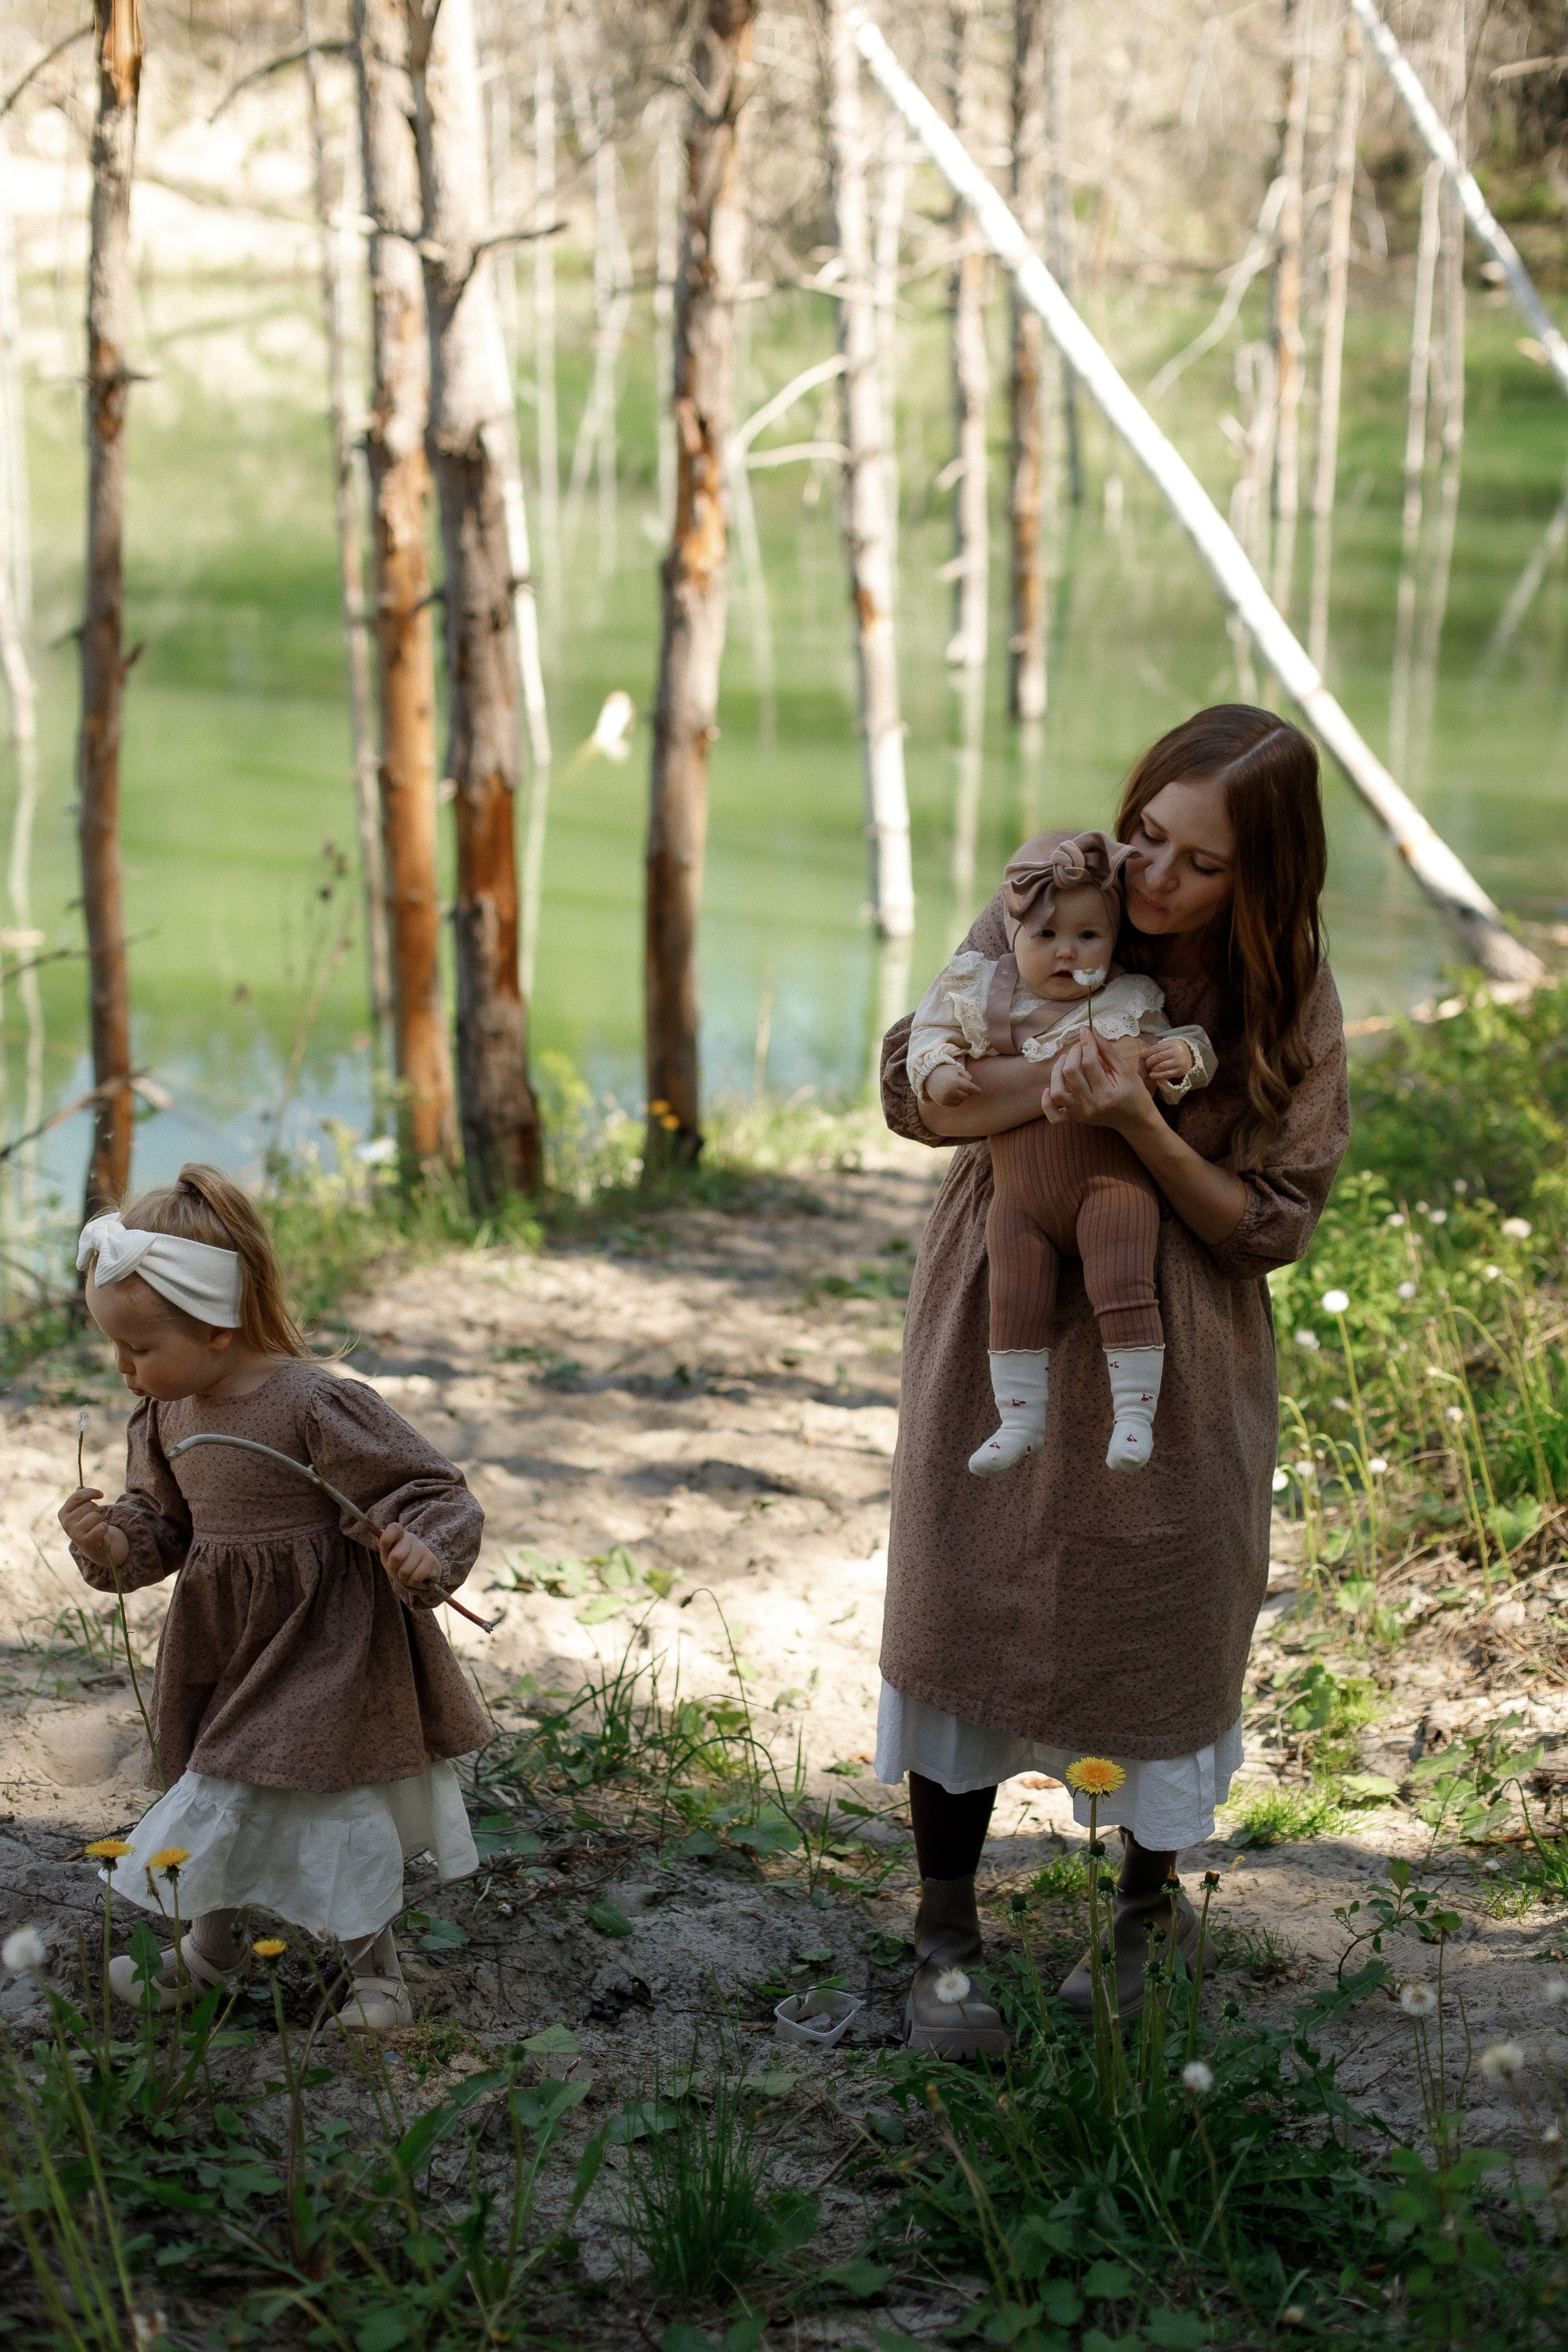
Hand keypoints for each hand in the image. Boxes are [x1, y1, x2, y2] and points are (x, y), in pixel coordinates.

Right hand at [59, 1487, 129, 1571]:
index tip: (101, 1494)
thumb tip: (80, 1487)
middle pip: (89, 1506)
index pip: (77, 1496)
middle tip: (94, 1519)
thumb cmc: (87, 1523)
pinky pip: (101, 1527)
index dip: (91, 1492)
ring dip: (100, 1519)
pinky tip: (99, 1533)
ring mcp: (74, 1533)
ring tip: (95, 1526)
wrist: (92, 1545)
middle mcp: (66, 1523)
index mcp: (63, 1513)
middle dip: (96, 1510)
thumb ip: (81, 1498)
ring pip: (96, 1516)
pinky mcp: (84, 1541)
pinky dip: (104, 1528)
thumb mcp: (82, 1510)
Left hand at [380, 1521, 443, 1603]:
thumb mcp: (387, 1554)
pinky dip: (413, 1582)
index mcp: (400, 1535)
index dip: (386, 1539)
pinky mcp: (432, 1561)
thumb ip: (382, 1544)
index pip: (394, 1528)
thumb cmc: (400, 1563)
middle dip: (394, 1567)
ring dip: (404, 1577)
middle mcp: (412, 1539)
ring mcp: (424, 1549)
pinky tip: (416, 1577)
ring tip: (407, 1573)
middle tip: (397, 1567)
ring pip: (406, 1570)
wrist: (420, 1574)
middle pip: (396, 1557)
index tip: (384, 1548)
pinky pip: (416, 1577)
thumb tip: (378, 1533)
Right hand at [925, 1061, 979, 1106]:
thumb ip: (966, 1075)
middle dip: (968, 1092)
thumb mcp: (956, 1069)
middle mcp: (951, 1090)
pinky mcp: (942, 1102)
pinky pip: (955, 1104)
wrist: (928, 1077)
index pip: (970, 1088)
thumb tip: (971, 1084)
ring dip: (962, 1096)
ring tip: (957, 1089)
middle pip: (967, 1095)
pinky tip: (953, 1094)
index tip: (980, 1092)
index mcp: (956, 1081)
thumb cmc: (945, 1071)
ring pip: (961, 1100)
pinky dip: (957, 1100)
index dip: (976, 1090)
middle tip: (964, 1087)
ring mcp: (946, 1097)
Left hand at [1043, 1031, 1158, 1133]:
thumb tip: (1091, 1032)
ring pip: (1058, 1091)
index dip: (1086, 1044)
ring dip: (1057, 1071)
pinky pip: (1053, 1115)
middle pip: (1071, 1073)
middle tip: (1080, 1046)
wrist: (1135, 1120)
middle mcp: (1091, 1106)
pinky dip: (1046, 1102)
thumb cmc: (1134, 1093)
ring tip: (1065, 1060)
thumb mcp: (1126, 1070)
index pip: (1089, 1063)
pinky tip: (1049, 1089)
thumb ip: (1108, 1051)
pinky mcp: (1075, 1119)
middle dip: (1074, 1053)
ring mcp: (1081, 1114)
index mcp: (1107, 1094)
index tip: (1086, 1032)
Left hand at [1142, 1038, 1194, 1085]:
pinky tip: (1152, 1075)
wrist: (1191, 1056)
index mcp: (1173, 1044)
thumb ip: (1159, 1048)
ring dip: (1153, 1069)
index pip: (1157, 1048)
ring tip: (1151, 1069)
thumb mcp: (1170, 1045)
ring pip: (1161, 1066)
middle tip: (1147, 1064)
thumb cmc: (1176, 1050)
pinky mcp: (1179, 1071)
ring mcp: (1178, 1062)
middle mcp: (1176, 1052)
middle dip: (1149, 1061)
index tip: (1145, 1056)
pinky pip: (1166, 1074)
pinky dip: (1157, 1076)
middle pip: (1158, 1057)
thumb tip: (1145, 1055)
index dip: (1148, 1053)